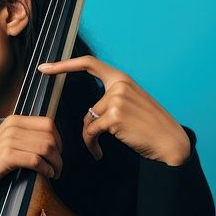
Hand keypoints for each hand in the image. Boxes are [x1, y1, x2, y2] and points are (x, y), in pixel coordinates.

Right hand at [0, 115, 62, 202]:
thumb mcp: (4, 143)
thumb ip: (23, 139)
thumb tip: (48, 146)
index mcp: (13, 121)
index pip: (48, 123)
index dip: (59, 139)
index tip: (58, 153)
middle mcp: (12, 127)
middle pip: (50, 136)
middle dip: (59, 154)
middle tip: (58, 168)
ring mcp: (9, 140)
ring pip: (46, 147)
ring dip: (55, 163)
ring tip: (54, 173)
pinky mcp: (6, 155)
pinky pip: (36, 160)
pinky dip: (46, 169)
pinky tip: (46, 175)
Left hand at [37, 55, 190, 165]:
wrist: (170, 141)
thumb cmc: (150, 126)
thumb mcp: (133, 103)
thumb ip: (113, 98)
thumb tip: (90, 109)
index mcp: (122, 78)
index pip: (89, 63)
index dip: (64, 64)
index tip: (45, 67)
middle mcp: (120, 85)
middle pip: (88, 107)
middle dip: (88, 127)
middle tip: (92, 141)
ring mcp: (117, 100)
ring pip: (88, 120)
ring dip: (91, 138)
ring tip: (99, 147)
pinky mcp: (114, 117)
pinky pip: (91, 132)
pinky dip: (91, 144)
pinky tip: (99, 152)